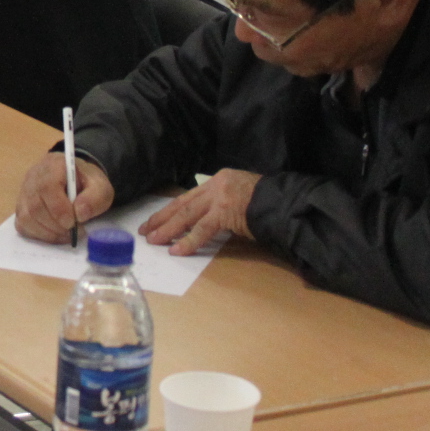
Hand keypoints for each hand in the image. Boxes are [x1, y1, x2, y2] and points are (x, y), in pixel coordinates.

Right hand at [16, 152, 115, 242]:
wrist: (78, 181)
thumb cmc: (87, 183)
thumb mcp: (100, 187)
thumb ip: (95, 198)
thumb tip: (79, 214)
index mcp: (54, 165)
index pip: (47, 187)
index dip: (58, 208)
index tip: (73, 222)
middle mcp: (34, 176)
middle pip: (35, 205)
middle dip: (55, 225)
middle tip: (73, 231)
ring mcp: (24, 192)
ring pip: (27, 217)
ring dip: (48, 232)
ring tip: (66, 233)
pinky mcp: (21, 207)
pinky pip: (23, 225)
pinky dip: (39, 235)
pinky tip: (54, 234)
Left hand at [140, 168, 261, 254]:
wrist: (283, 202)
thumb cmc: (265, 202)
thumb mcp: (239, 196)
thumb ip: (220, 205)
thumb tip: (203, 220)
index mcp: (218, 180)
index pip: (188, 197)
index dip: (170, 209)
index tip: (156, 219)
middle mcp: (215, 185)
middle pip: (182, 204)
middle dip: (161, 218)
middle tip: (146, 230)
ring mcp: (219, 197)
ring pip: (186, 215)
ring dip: (168, 229)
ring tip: (154, 241)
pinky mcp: (224, 212)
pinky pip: (202, 230)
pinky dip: (188, 241)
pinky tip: (176, 250)